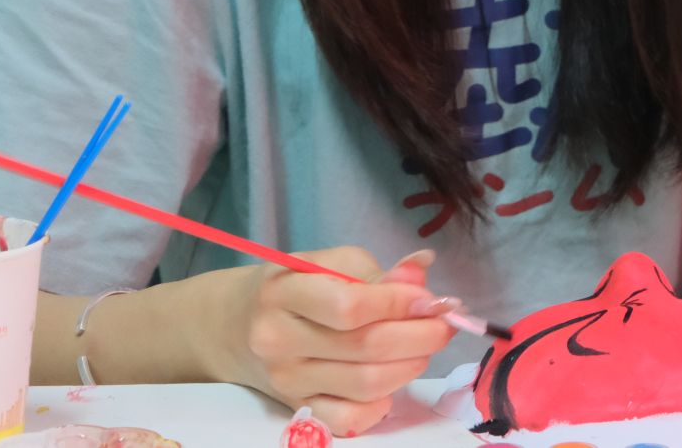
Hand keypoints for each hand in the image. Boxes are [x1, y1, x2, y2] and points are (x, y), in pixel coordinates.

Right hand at [205, 246, 457, 436]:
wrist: (237, 325)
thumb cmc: (296, 286)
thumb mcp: (329, 262)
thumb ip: (377, 270)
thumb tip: (421, 270)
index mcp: (284, 292)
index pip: (351, 305)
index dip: (401, 304)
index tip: (432, 299)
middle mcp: (278, 339)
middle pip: (365, 348)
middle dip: (420, 336)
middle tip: (443, 324)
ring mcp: (286, 379)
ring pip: (365, 384)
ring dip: (410, 366)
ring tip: (424, 346)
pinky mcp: (296, 407)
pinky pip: (348, 419)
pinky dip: (381, 404)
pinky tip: (393, 382)